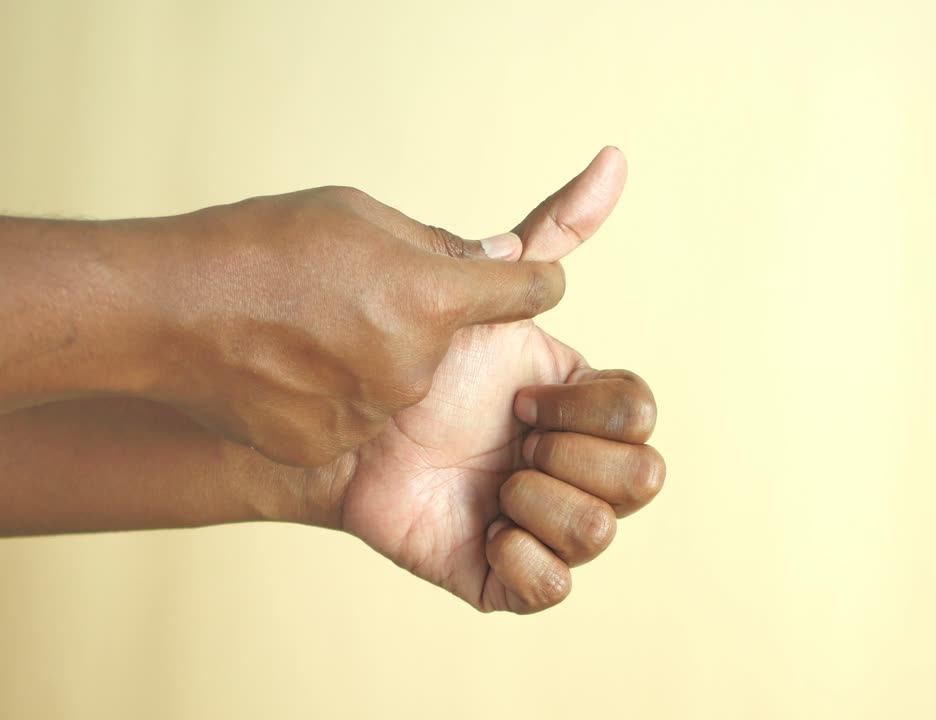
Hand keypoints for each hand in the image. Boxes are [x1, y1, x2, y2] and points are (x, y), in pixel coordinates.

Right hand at [148, 184, 565, 466]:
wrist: (163, 311)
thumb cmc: (260, 246)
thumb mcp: (356, 215)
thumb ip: (438, 244)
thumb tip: (502, 259)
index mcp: (435, 298)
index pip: (532, 291)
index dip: (535, 284)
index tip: (531, 284)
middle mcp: (418, 365)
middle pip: (452, 347)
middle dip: (419, 325)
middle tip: (353, 300)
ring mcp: (374, 413)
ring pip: (400, 385)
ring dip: (373, 363)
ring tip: (306, 332)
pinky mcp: (330, 447)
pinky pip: (354, 419)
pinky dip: (332, 399)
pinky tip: (287, 371)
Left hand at [334, 147, 666, 611]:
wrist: (320, 421)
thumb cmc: (399, 354)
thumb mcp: (477, 289)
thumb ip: (552, 235)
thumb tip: (614, 158)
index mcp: (577, 403)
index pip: (640, 415)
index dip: (590, 407)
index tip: (523, 393)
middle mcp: (569, 462)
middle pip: (643, 479)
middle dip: (574, 456)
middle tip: (510, 438)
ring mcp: (536, 520)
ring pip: (600, 535)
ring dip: (542, 502)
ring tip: (490, 481)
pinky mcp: (494, 573)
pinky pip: (549, 592)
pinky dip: (525, 564)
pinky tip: (487, 529)